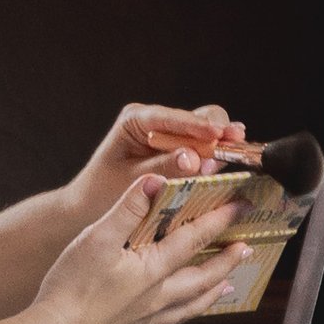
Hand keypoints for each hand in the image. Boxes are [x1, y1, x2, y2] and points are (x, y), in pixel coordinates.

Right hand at [34, 175, 254, 323]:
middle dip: (227, 261)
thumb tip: (155, 180)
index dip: (219, 220)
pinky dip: (174, 322)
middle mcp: (157, 298)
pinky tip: (171, 319)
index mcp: (152, 269)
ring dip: (211, 294)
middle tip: (246, 249)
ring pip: (189, 308)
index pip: (195, 239)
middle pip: (203, 278)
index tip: (241, 208)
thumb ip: (128, 209)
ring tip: (226, 286)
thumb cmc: (72, 286)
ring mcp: (146, 322)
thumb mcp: (97, 238)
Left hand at [72, 100, 249, 216]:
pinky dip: (214, 158)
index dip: (197, 125)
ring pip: (206, 132)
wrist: (90, 206)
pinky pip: (203, 150)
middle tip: (234, 144)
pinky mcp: (180, 151)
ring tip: (229, 159)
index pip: (172, 117)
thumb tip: (194, 159)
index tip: (218, 132)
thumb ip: (163, 168)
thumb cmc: (102, 192)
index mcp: (136, 120)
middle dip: (217, 132)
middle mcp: (156, 122)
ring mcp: (170, 136)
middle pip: (198, 117)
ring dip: (219, 146)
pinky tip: (223, 166)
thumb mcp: (131, 181)